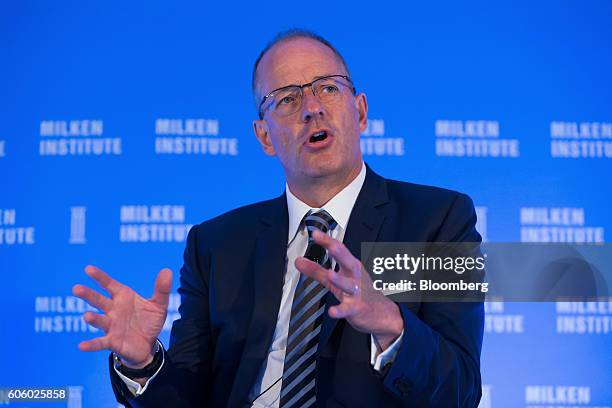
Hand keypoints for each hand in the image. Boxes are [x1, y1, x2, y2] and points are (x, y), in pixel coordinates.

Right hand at [72, 265, 171, 367]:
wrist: (149, 344)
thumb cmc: (148, 321)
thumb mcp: (158, 305)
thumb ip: (161, 289)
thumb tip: (167, 271)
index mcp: (123, 297)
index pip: (109, 284)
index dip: (99, 277)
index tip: (88, 269)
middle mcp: (113, 310)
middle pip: (99, 301)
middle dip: (88, 295)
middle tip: (76, 289)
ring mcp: (111, 326)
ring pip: (99, 320)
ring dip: (93, 318)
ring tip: (86, 316)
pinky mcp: (112, 341)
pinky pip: (100, 342)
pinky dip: (91, 344)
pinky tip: (81, 345)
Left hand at [295, 230, 402, 350]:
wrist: (381, 313)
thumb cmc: (358, 292)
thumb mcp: (336, 279)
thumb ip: (316, 270)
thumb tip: (298, 261)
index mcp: (350, 267)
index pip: (339, 251)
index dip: (328, 241)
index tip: (316, 234)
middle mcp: (355, 277)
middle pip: (348, 262)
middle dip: (340, 254)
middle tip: (332, 246)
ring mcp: (357, 293)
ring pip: (348, 285)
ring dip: (340, 280)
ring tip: (330, 274)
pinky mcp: (356, 309)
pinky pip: (347, 309)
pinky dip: (340, 310)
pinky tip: (332, 311)